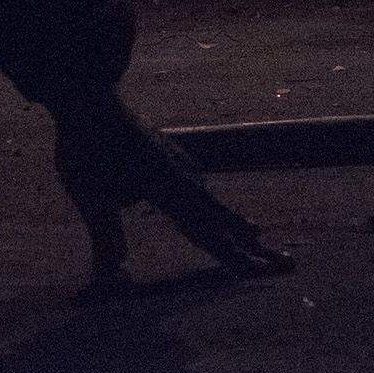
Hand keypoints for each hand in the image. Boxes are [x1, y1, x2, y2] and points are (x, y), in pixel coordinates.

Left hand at [55, 93, 292, 290]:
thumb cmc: (85, 146)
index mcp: (167, 187)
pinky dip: (212, 200)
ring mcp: (175, 161)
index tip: (259, 273)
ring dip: (235, 221)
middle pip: (223, 217)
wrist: (87, 93)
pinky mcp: (164, 154)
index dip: (231, 256)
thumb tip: (111, 279)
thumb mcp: (90, 195)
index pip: (205, 231)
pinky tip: (206, 197)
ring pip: (211, 199)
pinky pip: (197, 184)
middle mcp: (180, 175)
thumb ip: (106, 236)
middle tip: (288, 263)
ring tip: (257, 233)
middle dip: (253, 244)